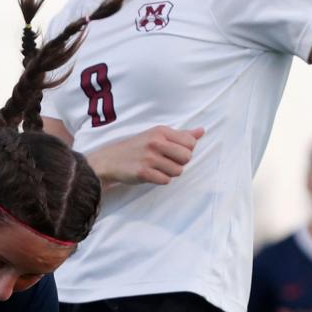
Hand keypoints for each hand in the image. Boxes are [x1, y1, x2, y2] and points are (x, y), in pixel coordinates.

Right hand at [89, 125, 203, 186]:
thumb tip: (202, 131)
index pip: (190, 143)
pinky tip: (151, 174)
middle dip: (180, 163)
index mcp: (161, 131)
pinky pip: (165, 180)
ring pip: (178, 171)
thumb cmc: (137, 148)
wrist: (110, 160)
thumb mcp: (157, 135)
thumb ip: (181, 135)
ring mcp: (149, 158)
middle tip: (166, 162)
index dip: (186, 151)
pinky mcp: (143, 172)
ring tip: (158, 168)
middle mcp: (156, 142)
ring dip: (170, 173)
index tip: (173, 152)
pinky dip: (160, 180)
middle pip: (187, 157)